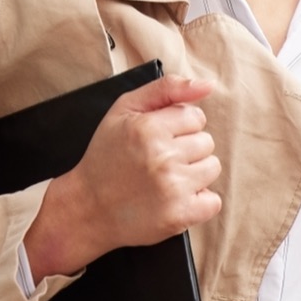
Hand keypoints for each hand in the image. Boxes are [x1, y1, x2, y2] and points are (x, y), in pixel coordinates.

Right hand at [24, 74, 221, 280]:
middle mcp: (163, 158)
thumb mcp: (125, 108)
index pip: (196, 117)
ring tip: (166, 178)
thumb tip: (208, 84)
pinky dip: (199, 201)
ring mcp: (172, 189)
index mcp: (148, 128)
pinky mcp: (179, 216)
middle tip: (159, 160)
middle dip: (187, 148)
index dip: (178, 127)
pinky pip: (213, 201)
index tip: (159, 138)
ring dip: (194, 172)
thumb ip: (167, 88)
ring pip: (212, 167)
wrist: (87, 208)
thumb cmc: (107, 154)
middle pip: (206, 142)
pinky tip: (176, 198)